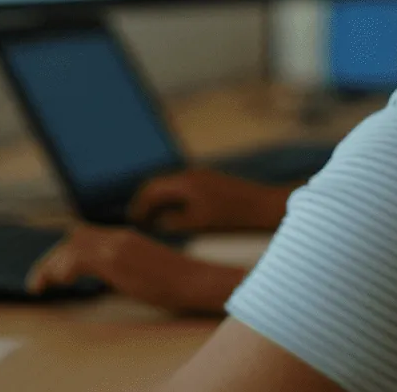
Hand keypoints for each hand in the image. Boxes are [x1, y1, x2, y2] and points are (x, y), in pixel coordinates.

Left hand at [25, 225, 246, 314]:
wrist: (195, 281)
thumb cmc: (175, 282)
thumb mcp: (141, 271)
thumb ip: (120, 268)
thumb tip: (100, 278)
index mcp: (123, 237)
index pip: (82, 235)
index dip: (62, 253)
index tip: (51, 273)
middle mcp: (117, 236)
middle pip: (72, 237)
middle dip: (50, 259)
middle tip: (38, 283)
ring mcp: (117, 245)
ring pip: (71, 246)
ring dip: (50, 265)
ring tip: (40, 287)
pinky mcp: (117, 259)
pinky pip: (80, 258)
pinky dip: (64, 269)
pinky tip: (60, 284)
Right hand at [128, 168, 292, 231]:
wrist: (264, 205)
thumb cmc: (232, 218)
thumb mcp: (199, 223)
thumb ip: (174, 222)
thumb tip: (158, 222)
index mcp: (185, 182)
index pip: (152, 189)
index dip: (139, 205)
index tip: (132, 220)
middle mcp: (191, 173)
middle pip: (159, 183)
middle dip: (146, 201)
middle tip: (137, 219)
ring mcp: (201, 175)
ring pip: (171, 185)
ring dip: (160, 200)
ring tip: (152, 219)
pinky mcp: (210, 181)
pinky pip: (183, 187)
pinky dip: (173, 199)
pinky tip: (175, 214)